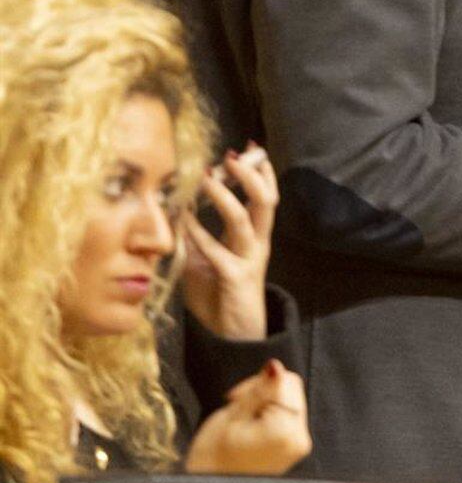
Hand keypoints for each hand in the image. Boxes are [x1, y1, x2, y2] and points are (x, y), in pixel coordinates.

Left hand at [180, 143, 276, 340]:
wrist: (230, 335)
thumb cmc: (217, 295)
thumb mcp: (203, 260)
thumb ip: (194, 237)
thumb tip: (174, 210)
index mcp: (253, 237)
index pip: (264, 196)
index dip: (259, 171)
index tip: (249, 147)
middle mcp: (257, 244)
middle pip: (266, 202)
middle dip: (252, 176)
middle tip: (234, 157)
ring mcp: (248, 260)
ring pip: (246, 221)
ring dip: (227, 197)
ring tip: (210, 178)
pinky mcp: (234, 278)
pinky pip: (217, 251)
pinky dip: (199, 234)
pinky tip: (184, 221)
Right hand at [184, 359, 310, 475]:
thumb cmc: (211, 460)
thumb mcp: (230, 418)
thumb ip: (258, 391)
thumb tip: (276, 366)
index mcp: (287, 431)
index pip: (286, 381)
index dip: (257, 383)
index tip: (233, 398)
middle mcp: (300, 440)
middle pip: (292, 390)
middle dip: (264, 394)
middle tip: (235, 411)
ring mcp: (298, 447)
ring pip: (290, 402)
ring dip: (265, 405)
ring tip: (240, 424)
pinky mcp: (293, 451)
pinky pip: (287, 419)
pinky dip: (268, 418)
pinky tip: (248, 432)